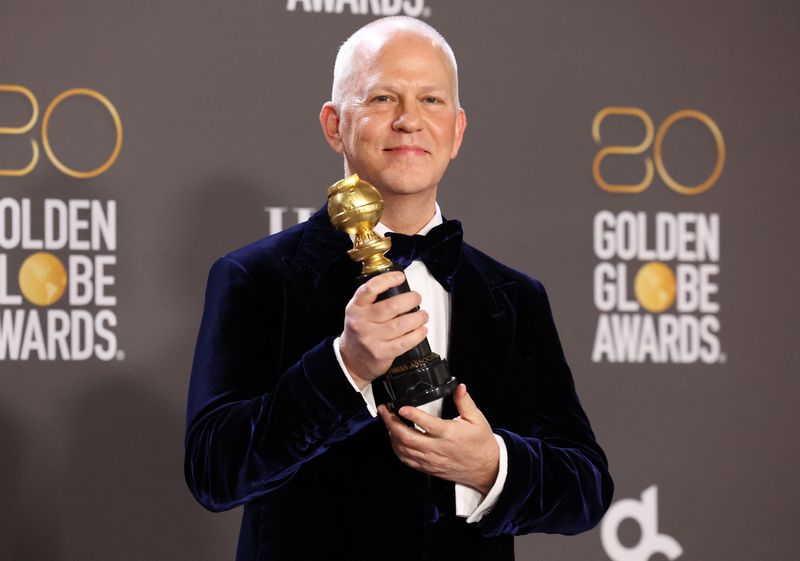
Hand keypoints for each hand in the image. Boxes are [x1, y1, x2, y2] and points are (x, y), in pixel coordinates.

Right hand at [339, 271, 428, 388]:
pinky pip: (404, 342)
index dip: (388, 280)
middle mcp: (361, 322)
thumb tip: (402, 289)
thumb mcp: (358, 312)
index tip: (400, 277)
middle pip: (391, 306)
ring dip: (418, 318)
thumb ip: (374, 300)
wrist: (351, 360)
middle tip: (417, 298)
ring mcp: (371, 339)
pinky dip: (417, 335)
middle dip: (411, 299)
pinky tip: (422, 330)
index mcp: (355, 308)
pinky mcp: (381, 353)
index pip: (370, 289)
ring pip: (401, 324)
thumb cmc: (360, 332)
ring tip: (423, 315)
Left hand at [378, 384, 499, 494]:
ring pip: (404, 449)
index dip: (412, 415)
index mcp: (450, 434)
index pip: (427, 424)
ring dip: (392, 435)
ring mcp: (431, 460)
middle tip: (384, 410)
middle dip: (391, 423)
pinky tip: (394, 438)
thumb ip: (465, 402)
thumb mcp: (477, 419)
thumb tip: (459, 387)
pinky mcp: (428, 468)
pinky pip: (406, 460)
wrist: (486, 469)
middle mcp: (438, 448)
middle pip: (408, 438)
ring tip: (387, 421)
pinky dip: (397, 448)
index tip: (401, 406)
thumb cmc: (481, 443)